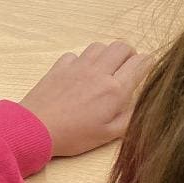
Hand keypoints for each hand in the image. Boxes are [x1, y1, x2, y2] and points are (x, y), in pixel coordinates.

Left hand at [19, 41, 151, 157]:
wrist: (35, 128)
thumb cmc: (73, 136)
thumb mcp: (109, 135)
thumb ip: (130, 116)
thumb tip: (141, 102)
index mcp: (115, 89)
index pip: (141, 62)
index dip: (148, 64)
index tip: (145, 70)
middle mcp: (98, 72)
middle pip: (121, 46)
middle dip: (129, 54)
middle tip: (126, 69)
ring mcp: (77, 67)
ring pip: (100, 46)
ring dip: (106, 54)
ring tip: (104, 71)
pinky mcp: (59, 67)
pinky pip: (76, 54)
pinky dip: (81, 60)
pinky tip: (79, 75)